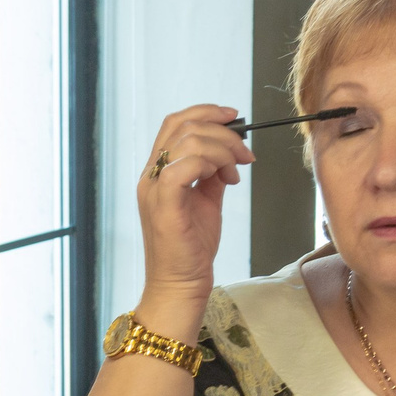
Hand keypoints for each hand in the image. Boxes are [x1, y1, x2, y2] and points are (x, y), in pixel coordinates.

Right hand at [135, 105, 251, 327]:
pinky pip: (183, 166)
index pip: (174, 123)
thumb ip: (212, 174)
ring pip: (187, 142)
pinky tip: (225, 180)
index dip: (206, 112)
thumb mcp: (206, 200)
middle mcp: (150, 176)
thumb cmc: (191, 248)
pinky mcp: (164, 205)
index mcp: (157, 172)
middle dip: (223, 133)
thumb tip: (230, 153)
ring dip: (222, 149)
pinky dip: (210, 164)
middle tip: (244, 155)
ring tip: (235, 171)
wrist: (181, 283)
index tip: (234, 118)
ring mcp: (154, 189)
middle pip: (183, 126)